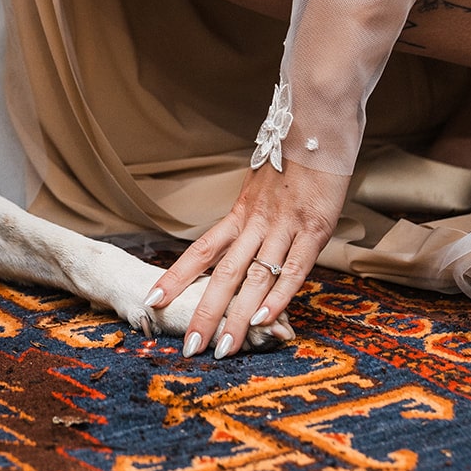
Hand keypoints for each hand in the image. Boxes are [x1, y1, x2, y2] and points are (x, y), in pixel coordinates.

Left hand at [148, 160, 346, 358]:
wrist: (316, 122)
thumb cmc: (293, 157)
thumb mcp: (264, 188)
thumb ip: (254, 218)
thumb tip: (245, 244)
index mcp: (241, 214)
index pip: (201, 251)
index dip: (177, 277)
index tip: (153, 301)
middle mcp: (256, 223)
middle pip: (223, 274)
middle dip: (204, 312)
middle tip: (188, 347)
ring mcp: (284, 226)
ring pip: (255, 277)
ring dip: (238, 316)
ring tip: (222, 347)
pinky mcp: (315, 228)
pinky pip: (295, 268)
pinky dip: (280, 295)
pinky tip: (265, 320)